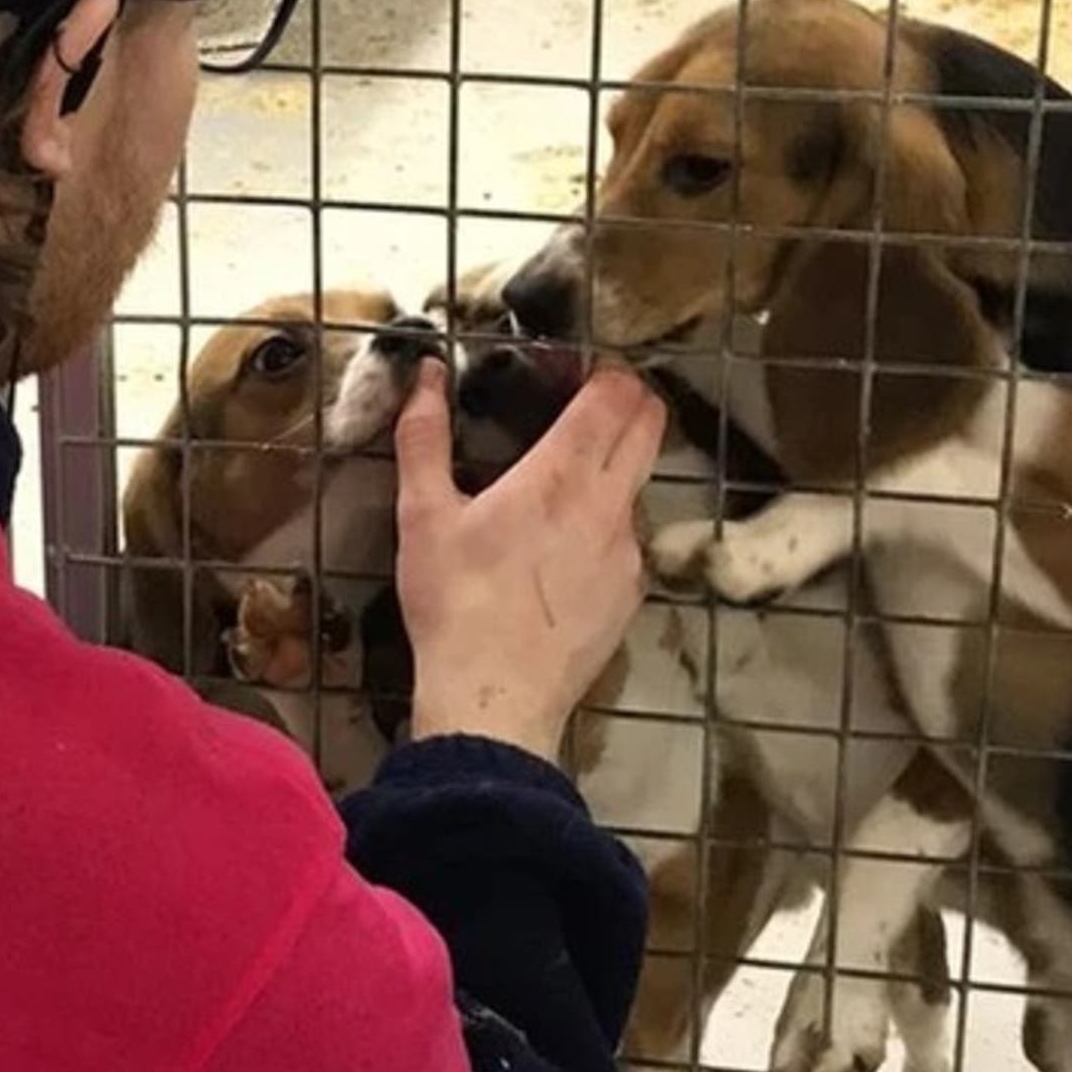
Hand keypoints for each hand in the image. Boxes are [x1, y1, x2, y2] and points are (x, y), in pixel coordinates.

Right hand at [391, 361, 666, 760]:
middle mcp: (609, 504)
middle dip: (630, 403)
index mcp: (560, 473)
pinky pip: (629, 541)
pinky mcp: (632, 593)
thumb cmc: (454, 604)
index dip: (608, 371)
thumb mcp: (422, 515)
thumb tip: (425, 373)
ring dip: (615, 470)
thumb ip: (423, 436)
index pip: (616, 395)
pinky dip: (607, 528)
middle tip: (588, 407)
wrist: (495, 700)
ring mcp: (628, 552)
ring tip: (563, 489)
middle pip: (649, 426)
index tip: (580, 371)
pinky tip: (563, 554)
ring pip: (639, 485)